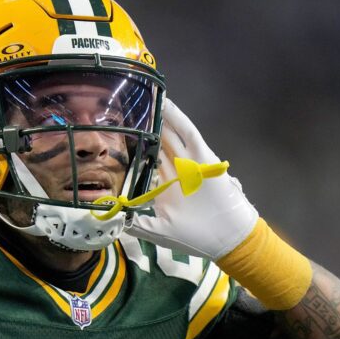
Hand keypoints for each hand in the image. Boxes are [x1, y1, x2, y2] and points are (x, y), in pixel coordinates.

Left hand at [128, 98, 257, 259]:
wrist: (226, 240)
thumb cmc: (194, 236)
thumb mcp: (157, 231)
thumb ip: (135, 223)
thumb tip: (113, 218)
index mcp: (166, 184)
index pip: (148, 160)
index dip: (135, 147)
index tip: (117, 133)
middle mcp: (177, 170)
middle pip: (158, 142)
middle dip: (145, 127)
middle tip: (126, 108)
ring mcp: (190, 162)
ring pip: (172, 134)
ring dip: (160, 117)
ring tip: (145, 98)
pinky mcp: (204, 158)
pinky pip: (189, 134)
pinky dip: (179, 119)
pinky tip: (167, 105)